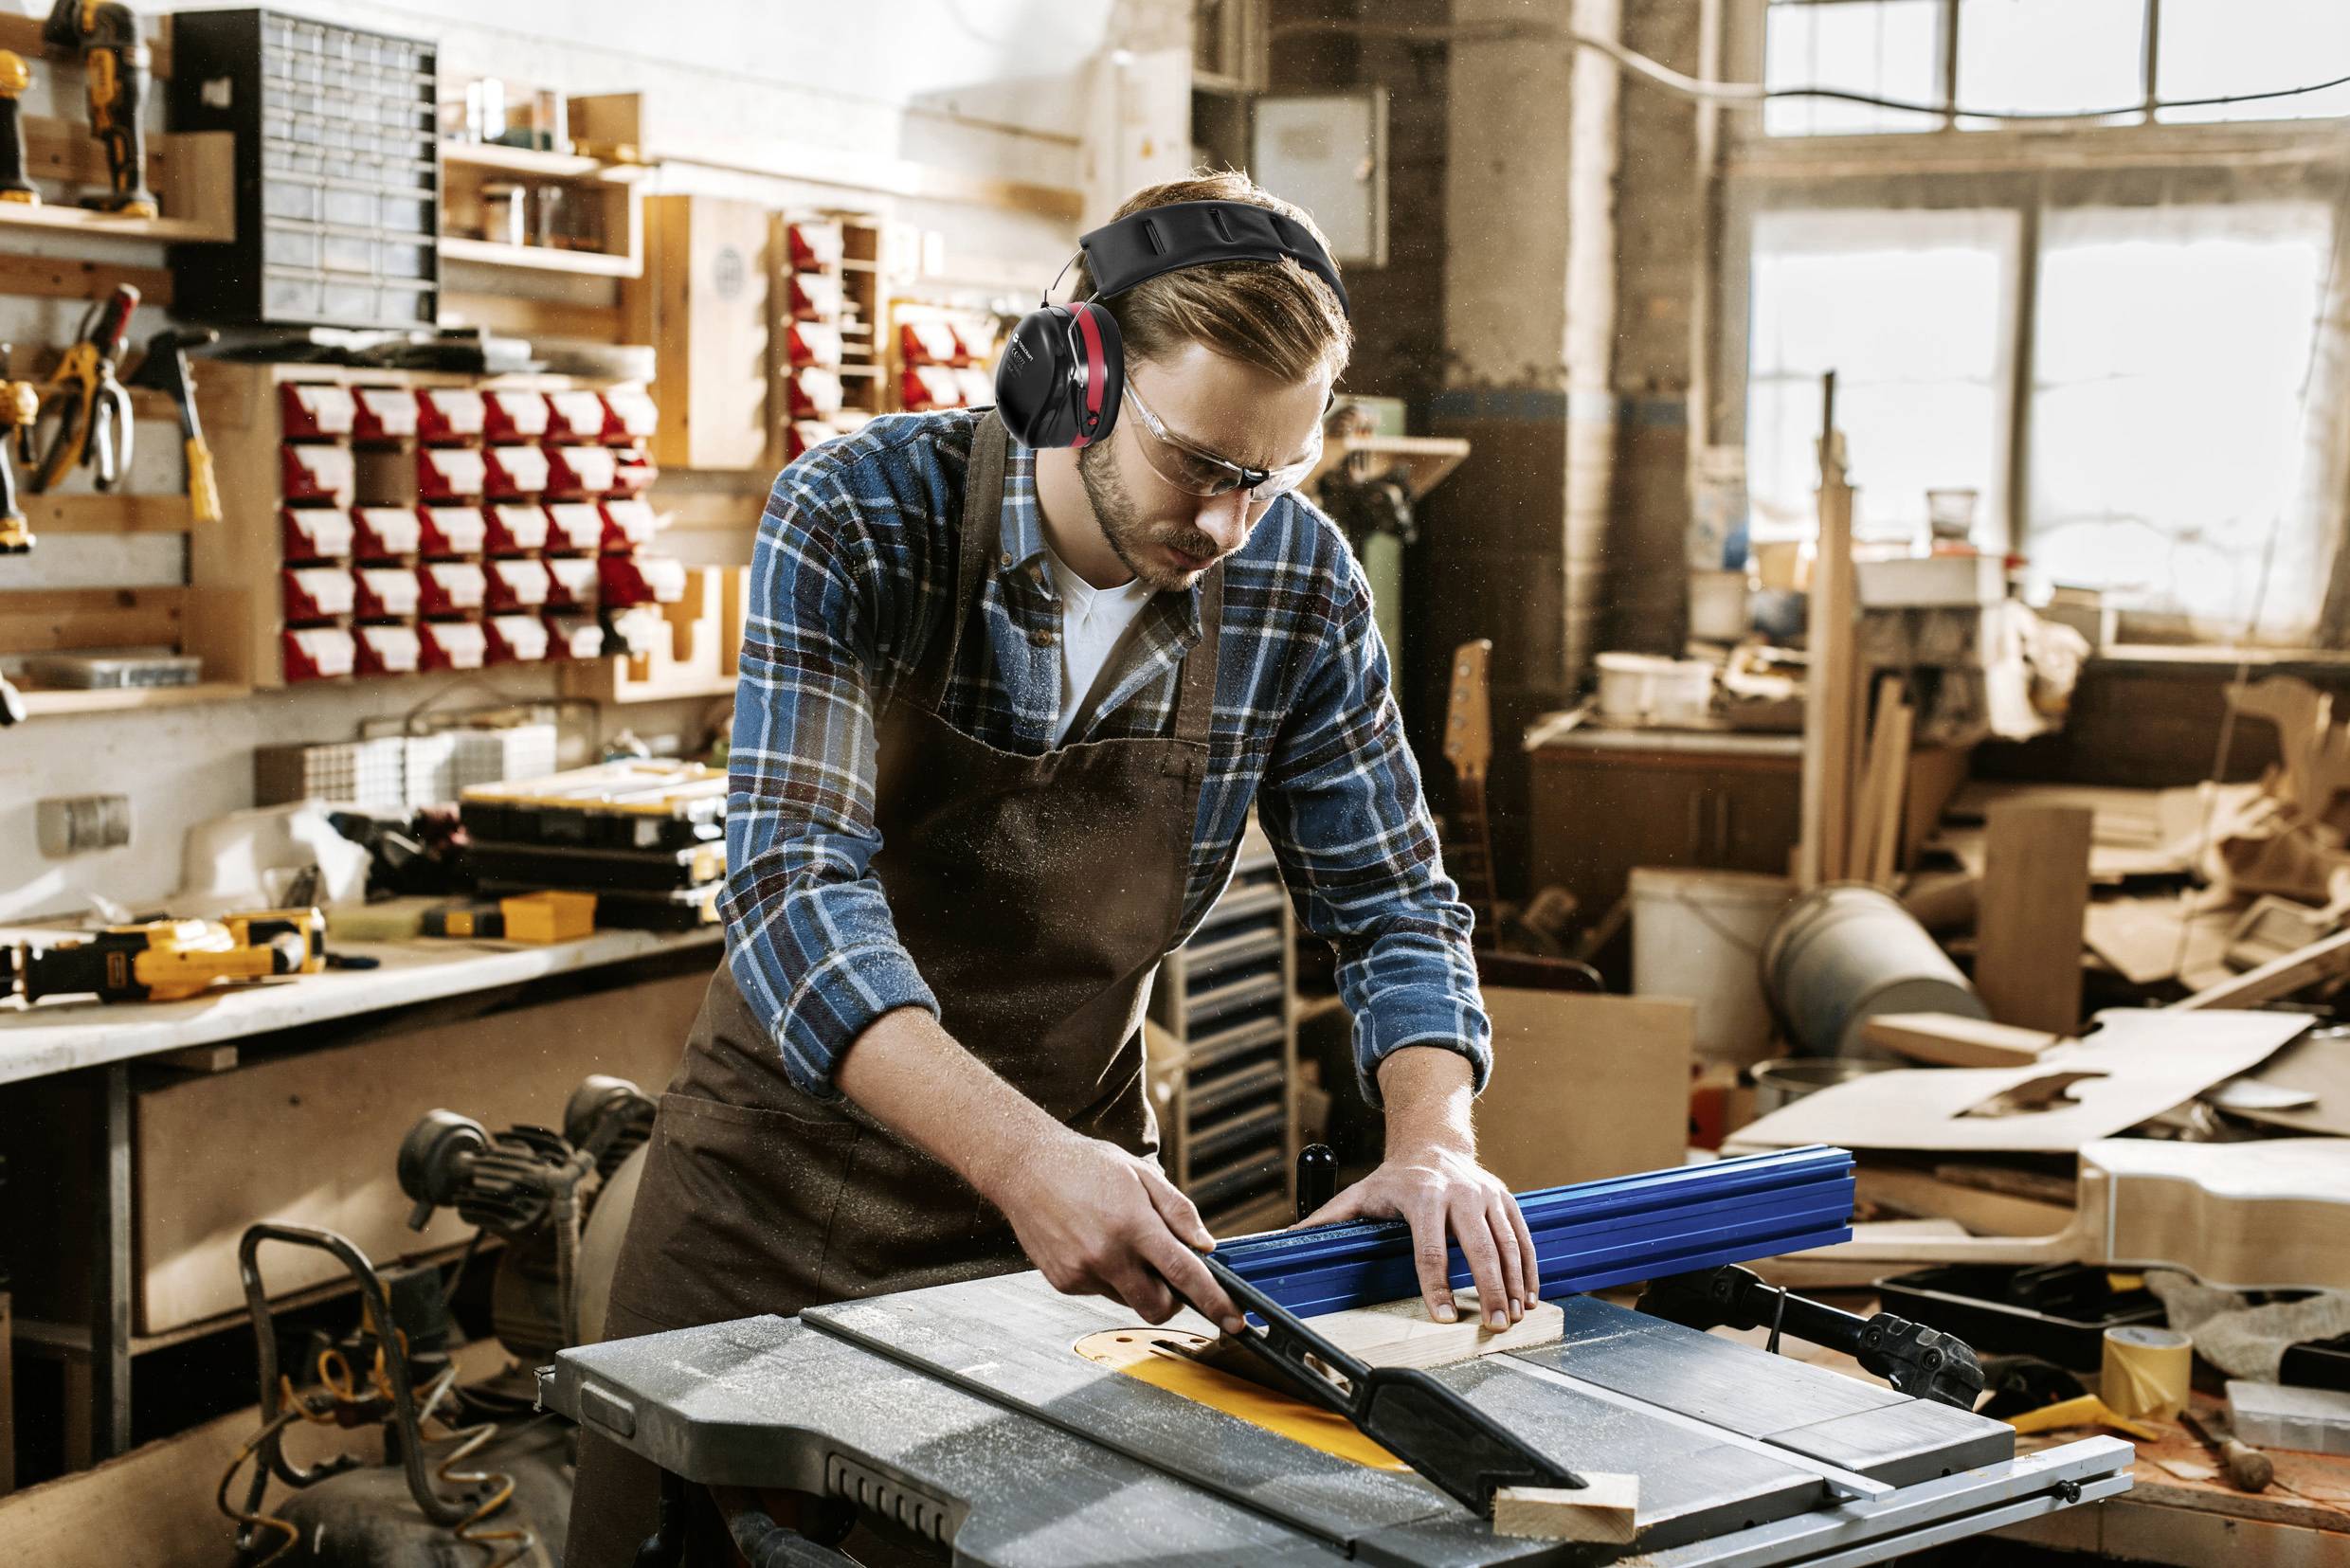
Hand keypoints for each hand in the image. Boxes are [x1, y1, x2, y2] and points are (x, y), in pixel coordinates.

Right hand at [980, 1128, 1244, 1333]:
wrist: (1025, 1169)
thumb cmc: (1084, 1165)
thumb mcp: (1141, 1173)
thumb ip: (1178, 1211)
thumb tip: (1205, 1245)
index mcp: (1133, 1225)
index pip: (1184, 1274)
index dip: (1215, 1301)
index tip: (1233, 1320)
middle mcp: (1107, 1255)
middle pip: (1157, 1307)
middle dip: (1172, 1298)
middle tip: (1166, 1270)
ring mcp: (1083, 1273)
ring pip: (1129, 1301)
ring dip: (1137, 1283)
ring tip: (1118, 1241)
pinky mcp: (1064, 1282)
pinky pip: (1101, 1293)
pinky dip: (1109, 1278)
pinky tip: (1093, 1244)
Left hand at [1296, 1143, 1538, 1329]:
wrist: (1432, 1145)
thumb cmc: (1393, 1179)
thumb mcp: (1358, 1194)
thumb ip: (1326, 1218)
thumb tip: (1286, 1238)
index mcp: (1421, 1196)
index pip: (1430, 1248)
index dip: (1437, 1285)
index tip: (1445, 1317)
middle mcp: (1458, 1193)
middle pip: (1478, 1248)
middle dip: (1487, 1290)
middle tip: (1493, 1326)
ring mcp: (1486, 1195)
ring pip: (1506, 1244)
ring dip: (1512, 1284)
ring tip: (1512, 1318)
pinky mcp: (1505, 1199)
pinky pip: (1522, 1237)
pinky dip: (1528, 1268)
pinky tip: (1527, 1296)